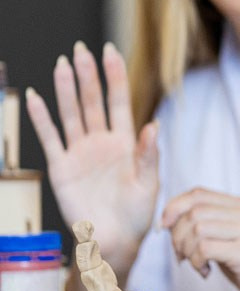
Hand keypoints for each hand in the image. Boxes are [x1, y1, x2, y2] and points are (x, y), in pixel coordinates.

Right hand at [26, 42, 158, 268]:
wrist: (115, 241)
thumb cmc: (137, 214)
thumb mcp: (149, 184)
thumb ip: (148, 155)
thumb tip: (154, 125)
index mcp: (126, 142)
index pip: (119, 102)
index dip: (115, 77)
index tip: (110, 51)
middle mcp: (101, 142)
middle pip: (93, 102)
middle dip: (88, 75)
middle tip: (80, 49)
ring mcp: (80, 153)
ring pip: (72, 114)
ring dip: (66, 90)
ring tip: (62, 65)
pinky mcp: (62, 168)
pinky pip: (50, 139)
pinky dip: (41, 119)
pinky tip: (34, 97)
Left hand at [161, 189, 239, 290]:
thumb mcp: (228, 238)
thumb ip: (208, 222)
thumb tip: (169, 216)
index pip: (200, 194)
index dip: (174, 207)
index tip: (163, 226)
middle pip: (196, 211)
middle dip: (178, 234)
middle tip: (181, 255)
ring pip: (199, 228)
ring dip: (186, 249)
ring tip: (194, 263)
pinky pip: (206, 249)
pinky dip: (196, 261)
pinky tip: (205, 272)